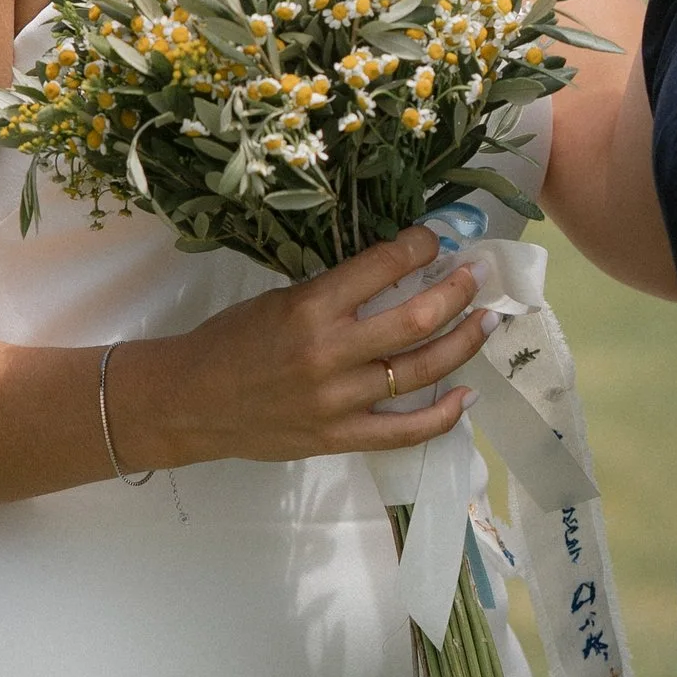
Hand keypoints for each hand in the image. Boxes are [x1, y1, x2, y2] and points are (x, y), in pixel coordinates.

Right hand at [107, 225, 485, 469]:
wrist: (190, 402)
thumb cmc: (230, 341)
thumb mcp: (278, 300)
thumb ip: (334, 293)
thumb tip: (395, 274)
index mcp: (310, 307)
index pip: (383, 266)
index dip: (421, 247)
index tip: (438, 239)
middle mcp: (330, 352)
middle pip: (417, 319)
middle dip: (458, 291)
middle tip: (478, 275)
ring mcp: (338, 400)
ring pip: (421, 370)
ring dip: (464, 342)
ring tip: (487, 321)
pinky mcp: (339, 437)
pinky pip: (404, 431)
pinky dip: (443, 415)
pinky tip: (468, 395)